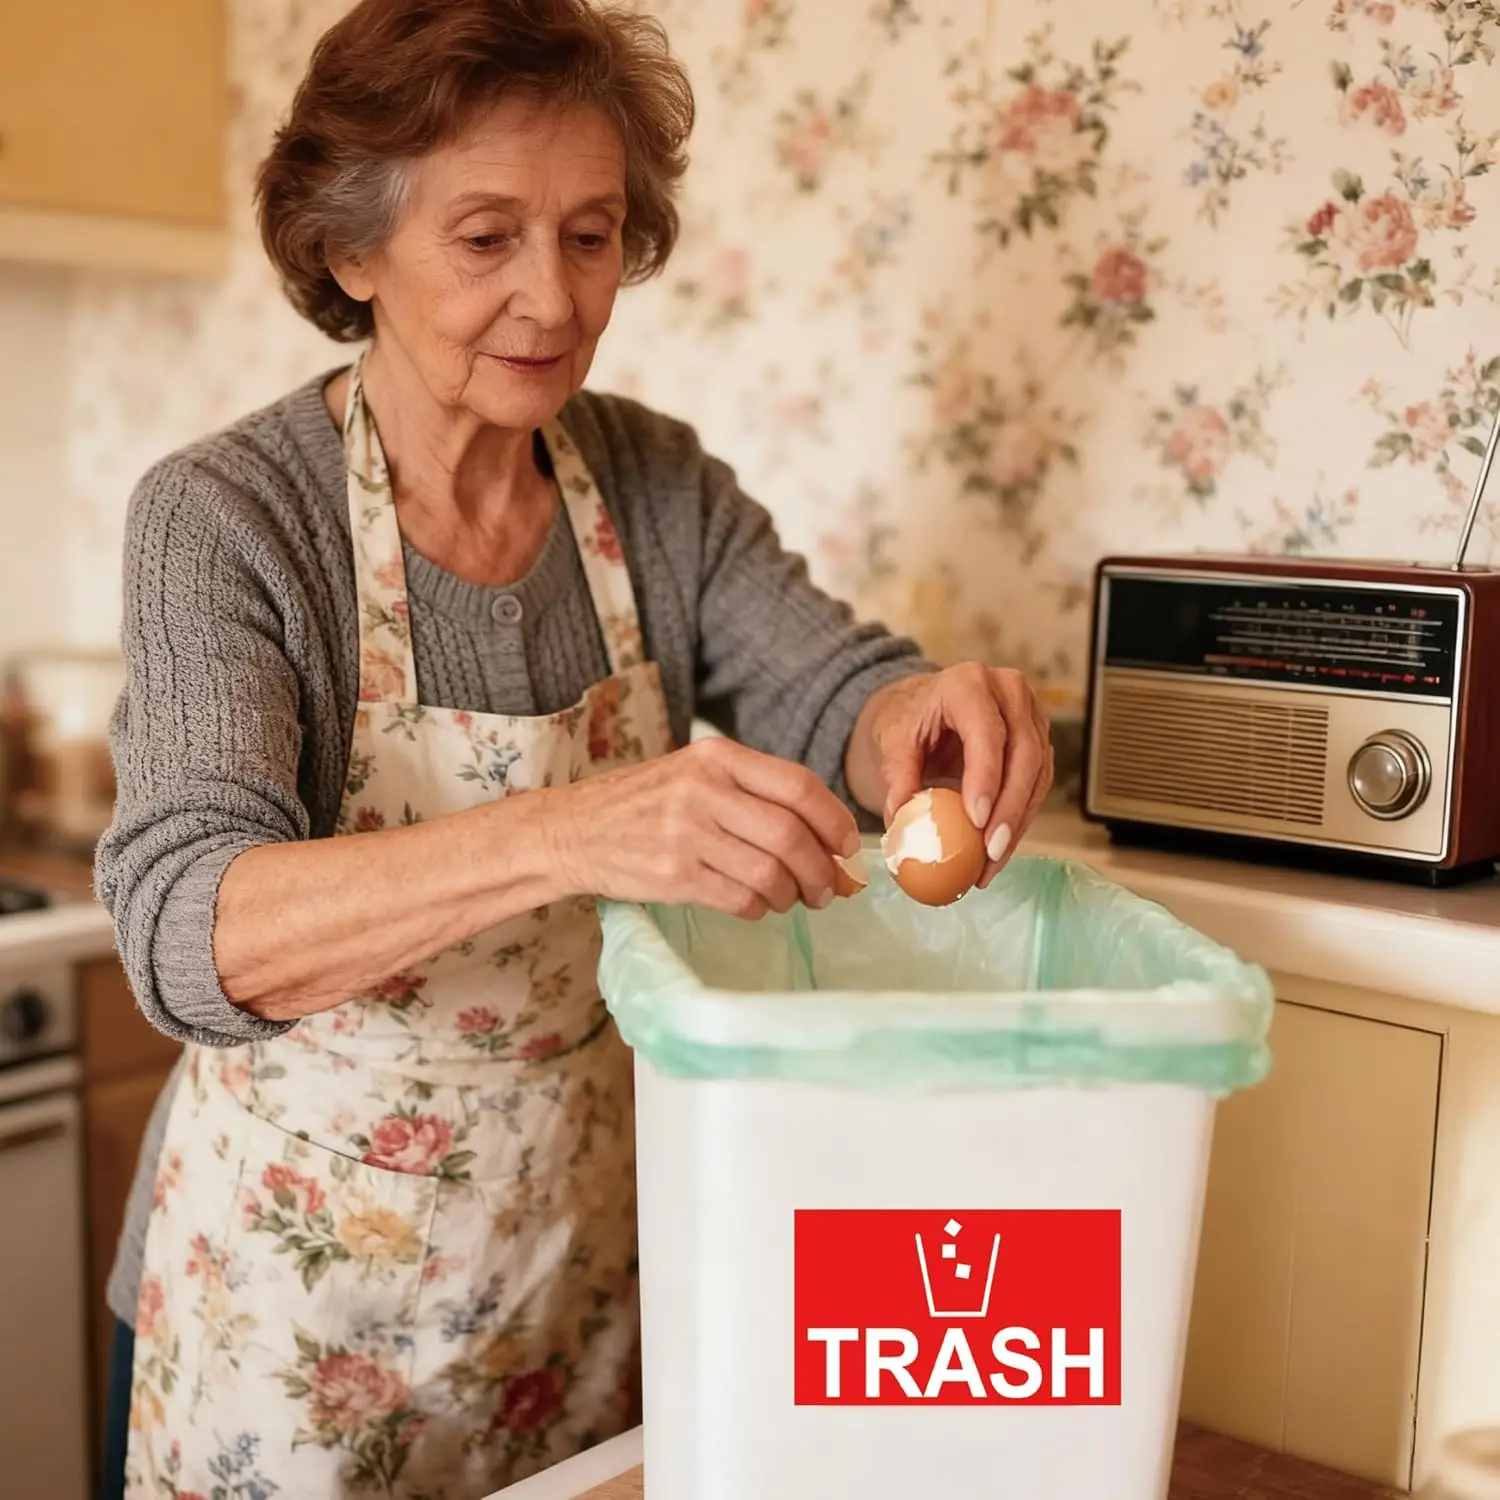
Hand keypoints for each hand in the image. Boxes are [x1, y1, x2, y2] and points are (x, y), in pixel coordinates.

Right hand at [548, 737, 860, 918]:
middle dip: (821, 868)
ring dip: (794, 894)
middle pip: (791, 834)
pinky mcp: (673, 875)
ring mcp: (686, 833)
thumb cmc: (643, 804)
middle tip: (828, 888)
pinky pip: (740, 899)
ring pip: (770, 872)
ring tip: (793, 899)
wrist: (571, 830)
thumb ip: (753, 794)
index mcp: (716, 757)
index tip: (847, 846)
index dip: (835, 820)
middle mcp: (703, 789)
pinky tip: (756, 905)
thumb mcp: (694, 774)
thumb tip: (828, 840)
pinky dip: (760, 908)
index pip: (798, 785)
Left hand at [855, 665, 1052, 886]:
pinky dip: (1022, 818)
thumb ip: (898, 773)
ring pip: (1039, 772)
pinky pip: (1040, 783)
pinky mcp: (1040, 739)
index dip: (986, 776)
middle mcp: (1009, 692)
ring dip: (1019, 821)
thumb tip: (900, 817)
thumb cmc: (914, 719)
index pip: (987, 731)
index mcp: (968, 683)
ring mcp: (1031, 714)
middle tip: (990, 850)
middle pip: (1024, 754)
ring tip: (993, 860)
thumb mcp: (896, 739)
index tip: (976, 820)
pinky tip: (1001, 848)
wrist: (930, 707)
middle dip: (1010, 808)